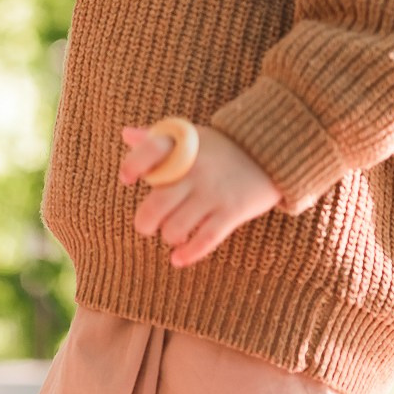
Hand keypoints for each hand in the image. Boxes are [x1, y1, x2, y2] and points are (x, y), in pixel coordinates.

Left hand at [121, 124, 280, 267]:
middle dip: (144, 223)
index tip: (127, 179)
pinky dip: (188, 253)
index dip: (131, 167)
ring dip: (168, 236)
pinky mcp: (231, 212)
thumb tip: (126, 135)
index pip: (147, 152)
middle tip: (147, 225)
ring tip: (172, 233)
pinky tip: (178, 258)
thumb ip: (157, 137)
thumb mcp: (190, 136)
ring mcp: (213, 193)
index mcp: (183, 147)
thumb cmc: (220, 147)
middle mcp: (194, 170)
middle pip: (156, 205)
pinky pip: (204, 240)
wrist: (268, 153)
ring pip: (176, 228)